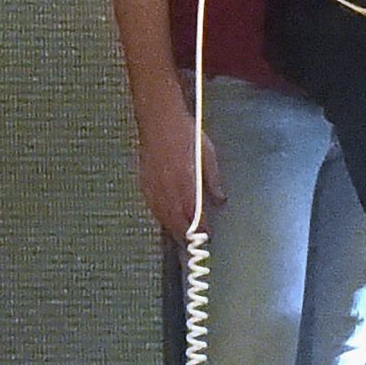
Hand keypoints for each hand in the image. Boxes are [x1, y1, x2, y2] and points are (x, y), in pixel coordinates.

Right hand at [136, 99, 222, 240]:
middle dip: (185, 233)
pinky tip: (165, 220)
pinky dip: (160, 217)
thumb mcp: (208, 156)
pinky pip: (152, 207)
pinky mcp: (144, 184)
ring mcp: (154, 188)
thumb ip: (213, 181)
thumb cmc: (187, 136)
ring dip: (172, 228)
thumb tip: (220, 200)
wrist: (160, 123)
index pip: (194, 214)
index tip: (208, 235)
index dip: (201, 228)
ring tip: (181, 236)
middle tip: (194, 241)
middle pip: (175, 220)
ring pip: (162, 216)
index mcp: (186, 183)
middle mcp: (168, 189)